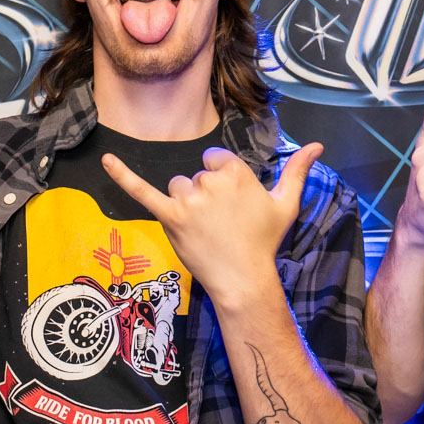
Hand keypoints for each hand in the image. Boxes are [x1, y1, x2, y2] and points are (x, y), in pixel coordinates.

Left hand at [101, 142, 322, 306]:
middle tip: (222, 224)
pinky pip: (143, 192)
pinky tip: (106, 161)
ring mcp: (190, 200)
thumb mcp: (286, 203)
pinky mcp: (171, 217)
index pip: (216, 160)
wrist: (243, 278)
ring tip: (204, 229)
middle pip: (197, 176)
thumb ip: (297, 170)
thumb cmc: (264, 241)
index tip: (232, 205)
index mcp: (237, 172)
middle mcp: (212, 182)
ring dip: (186, 203)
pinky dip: (122, 176)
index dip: (223, 181)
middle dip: (206, 197)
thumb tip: (318, 145)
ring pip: (178, 187)